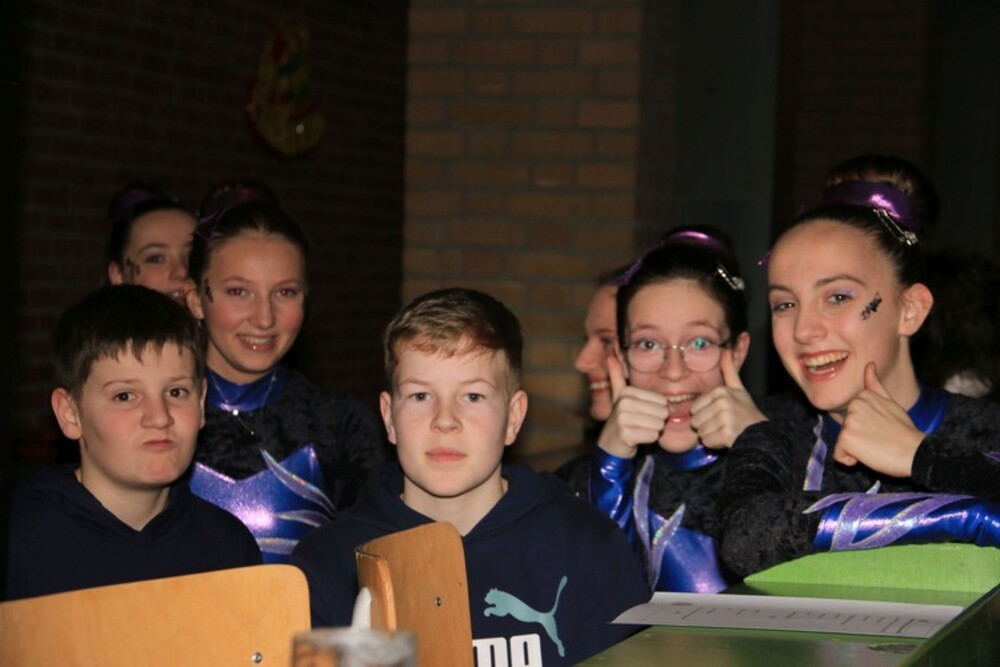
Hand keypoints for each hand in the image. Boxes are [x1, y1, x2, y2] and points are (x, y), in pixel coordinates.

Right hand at [596, 354, 667, 458]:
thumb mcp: (619, 397)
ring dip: (653, 431)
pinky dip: (649, 440)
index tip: (643, 414)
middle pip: (662, 413)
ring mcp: (623, 419)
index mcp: (627, 392)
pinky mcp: (626, 435)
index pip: (662, 401)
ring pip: (659, 425)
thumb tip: (610, 357)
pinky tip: (637, 438)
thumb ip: (617, 377)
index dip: (658, 410)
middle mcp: (624, 403)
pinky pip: (653, 436)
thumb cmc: (621, 419)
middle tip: (642, 424)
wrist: (610, 445)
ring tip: (640, 430)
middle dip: (657, 422)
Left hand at [690, 348, 766, 448]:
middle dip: (706, 425)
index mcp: (721, 391)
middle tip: (722, 424)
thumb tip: (726, 349)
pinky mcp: (726, 434)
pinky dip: (714, 444)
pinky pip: (706, 442)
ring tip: (725, 431)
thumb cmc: (746, 412)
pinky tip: (726, 439)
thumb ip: (729, 371)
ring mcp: (725, 418)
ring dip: (710, 435)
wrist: (762, 434)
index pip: (694, 407)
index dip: (705, 414)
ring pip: (700, 432)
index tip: (720, 414)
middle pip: (695, 420)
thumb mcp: (738, 389)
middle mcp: (722, 403)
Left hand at [832, 362, 923, 476]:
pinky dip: (851, 461)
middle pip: (845, 430)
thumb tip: (869, 364)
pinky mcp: (846, 438)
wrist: (915, 452)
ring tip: (876, 446)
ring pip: (842, 442)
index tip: (881, 429)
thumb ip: (875, 386)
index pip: (851, 419)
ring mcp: (849, 421)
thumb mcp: (891, 404)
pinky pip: (839, 456)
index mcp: (862, 396)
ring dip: (856, 449)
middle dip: (859, 438)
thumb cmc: (904, 431)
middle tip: (880, 438)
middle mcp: (854, 405)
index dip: (865, 428)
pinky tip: (869, 455)